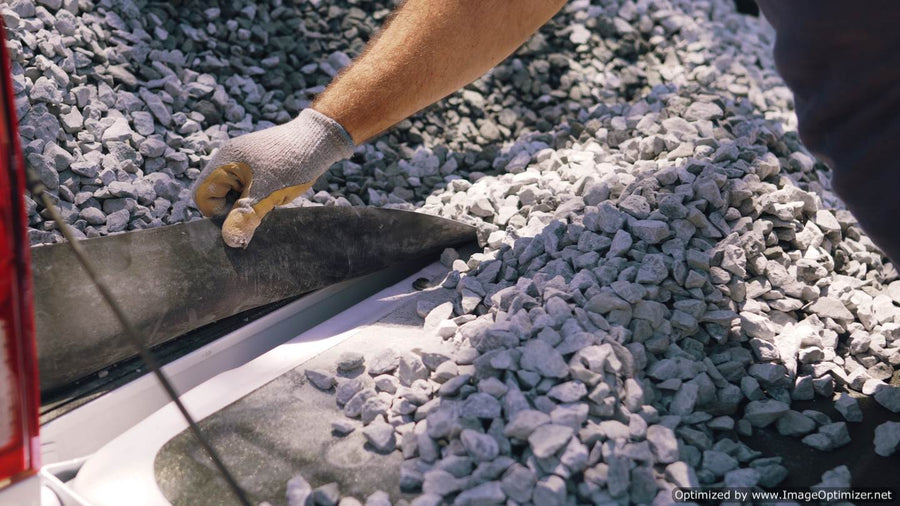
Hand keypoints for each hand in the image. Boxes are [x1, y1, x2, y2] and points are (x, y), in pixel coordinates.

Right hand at [192, 109, 353, 247]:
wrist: (319, 139)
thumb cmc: (292, 163)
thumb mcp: (267, 195)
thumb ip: (245, 218)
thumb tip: (230, 241)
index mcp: (223, 162)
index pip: (202, 196)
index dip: (218, 213)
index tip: (242, 217)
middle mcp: (228, 159)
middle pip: (216, 195)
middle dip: (235, 208)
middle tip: (259, 209)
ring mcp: (242, 160)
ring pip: (234, 193)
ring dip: (248, 203)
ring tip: (269, 199)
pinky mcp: (256, 164)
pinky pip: (247, 186)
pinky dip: (257, 195)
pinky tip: (274, 194)